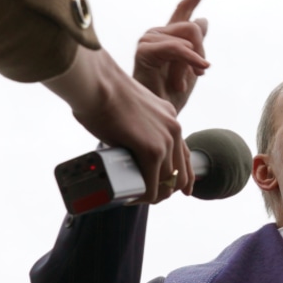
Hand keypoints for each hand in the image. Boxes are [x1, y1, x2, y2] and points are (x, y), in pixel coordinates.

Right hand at [45, 45, 189, 204]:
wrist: (97, 83)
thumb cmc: (103, 92)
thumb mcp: (132, 108)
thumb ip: (136, 124)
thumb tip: (123, 142)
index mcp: (169, 117)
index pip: (184, 154)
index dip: (184, 176)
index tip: (178, 189)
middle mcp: (173, 128)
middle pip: (180, 172)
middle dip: (165, 189)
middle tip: (145, 195)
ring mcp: (165, 140)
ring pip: (168, 182)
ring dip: (152, 195)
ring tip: (134, 197)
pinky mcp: (151, 150)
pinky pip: (152, 186)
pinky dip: (143, 197)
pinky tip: (131, 198)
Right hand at [133, 0, 211, 114]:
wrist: (158, 118)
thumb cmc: (171, 96)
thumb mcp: (193, 69)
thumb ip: (197, 45)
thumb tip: (203, 20)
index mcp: (169, 36)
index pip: (185, 9)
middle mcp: (157, 33)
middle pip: (194, 27)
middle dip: (200, 54)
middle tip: (194, 76)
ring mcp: (149, 39)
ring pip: (188, 37)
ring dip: (191, 64)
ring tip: (178, 84)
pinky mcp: (144, 49)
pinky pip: (177, 48)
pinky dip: (187, 63)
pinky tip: (181, 82)